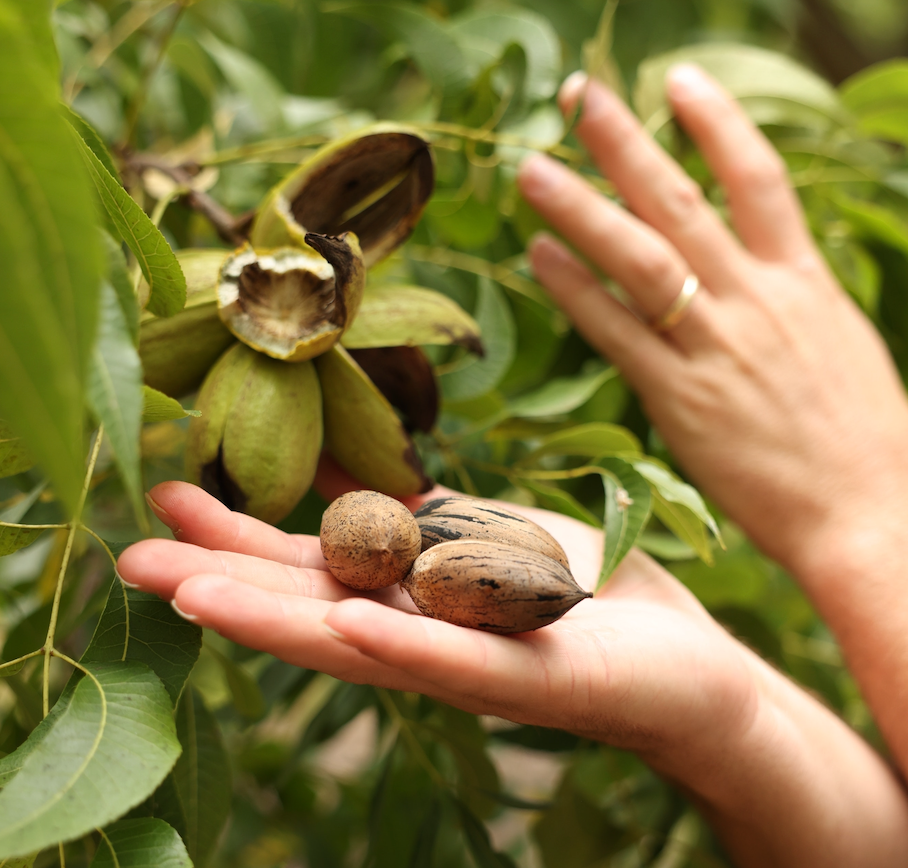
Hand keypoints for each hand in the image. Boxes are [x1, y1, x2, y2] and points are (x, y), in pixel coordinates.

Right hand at [120, 480, 756, 762]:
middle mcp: (425, 634)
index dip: (239, 536)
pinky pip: (460, 663)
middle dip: (222, 582)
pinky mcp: (535, 680)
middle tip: (133, 557)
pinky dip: (402, 646)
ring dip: (278, 619)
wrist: (684, 659)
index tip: (169, 496)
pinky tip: (346, 628)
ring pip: (362, 642)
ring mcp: (473, 664)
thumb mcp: (476, 531)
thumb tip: (335, 464)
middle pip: (311, 607)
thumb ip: (405, 510)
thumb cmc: (576, 590)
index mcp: (413, 595)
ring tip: (192, 596)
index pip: (310, 564)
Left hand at [517, 66, 907, 578]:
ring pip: (640, 260)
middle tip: (577, 93)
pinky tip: (537, 256)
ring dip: (581, 208)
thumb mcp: (835, 346)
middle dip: (626, 143)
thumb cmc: (861, 440)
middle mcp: (757, 302)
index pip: (757, 179)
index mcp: (804, 283)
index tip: (677, 77)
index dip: (716, 122)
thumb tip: (745, 274)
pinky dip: (577, 291)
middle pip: (681, 203)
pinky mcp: (682, 402)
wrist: (870, 516)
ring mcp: (717, 349)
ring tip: (531, 167)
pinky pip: (618, 333)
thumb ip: (786, 302)